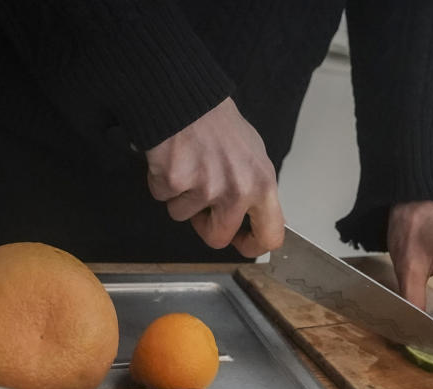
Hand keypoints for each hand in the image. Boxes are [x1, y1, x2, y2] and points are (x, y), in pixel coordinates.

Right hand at [144, 98, 284, 256]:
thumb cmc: (220, 126)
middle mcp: (237, 191)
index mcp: (263, 185)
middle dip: (204, 227)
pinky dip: (162, 182)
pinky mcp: (174, 182)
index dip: (253, 246)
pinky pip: (162, 197)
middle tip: (201, 206)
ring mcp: (205, 188)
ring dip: (181, 197)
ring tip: (188, 166)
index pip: (270, 235)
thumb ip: (256, 190)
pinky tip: (172, 160)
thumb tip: (255, 220)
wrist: (187, 99)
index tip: (241, 243)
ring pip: (183, 216)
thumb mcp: (254, 157)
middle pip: (218, 238)